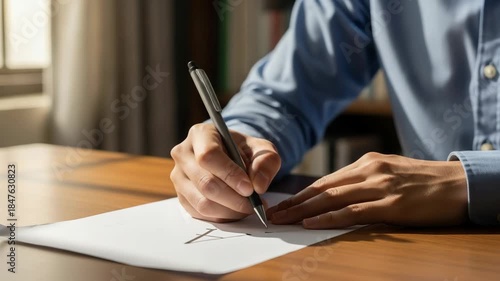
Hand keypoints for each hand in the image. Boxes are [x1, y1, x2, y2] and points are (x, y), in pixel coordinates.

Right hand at [170, 123, 280, 221]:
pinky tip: (236, 211)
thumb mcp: (261, 148)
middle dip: (233, 199)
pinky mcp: (181, 196)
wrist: (229, 156)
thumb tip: (258, 185)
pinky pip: (200, 214)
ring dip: (229, 211)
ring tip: (247, 208)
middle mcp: (183, 154)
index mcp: (201, 134)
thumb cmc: (243, 150)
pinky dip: (222, 217)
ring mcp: (178, 176)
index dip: (230, 174)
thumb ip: (266, 162)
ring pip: (202, 202)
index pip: (209, 156)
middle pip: (205, 183)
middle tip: (253, 204)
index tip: (249, 188)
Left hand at [267, 152, 467, 228]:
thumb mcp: (389, 173)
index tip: (282, 204)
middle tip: (272, 213)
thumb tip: (336, 195)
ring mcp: (380, 187)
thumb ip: (363, 181)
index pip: (325, 181)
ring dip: (303, 210)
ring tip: (283, 219)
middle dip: (294, 202)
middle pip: (323, 189)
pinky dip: (329, 217)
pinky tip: (311, 222)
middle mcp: (369, 171)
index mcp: (367, 163)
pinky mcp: (392, 205)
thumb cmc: (423, 182)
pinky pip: (353, 211)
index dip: (301, 194)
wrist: (458, 184)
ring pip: (332, 198)